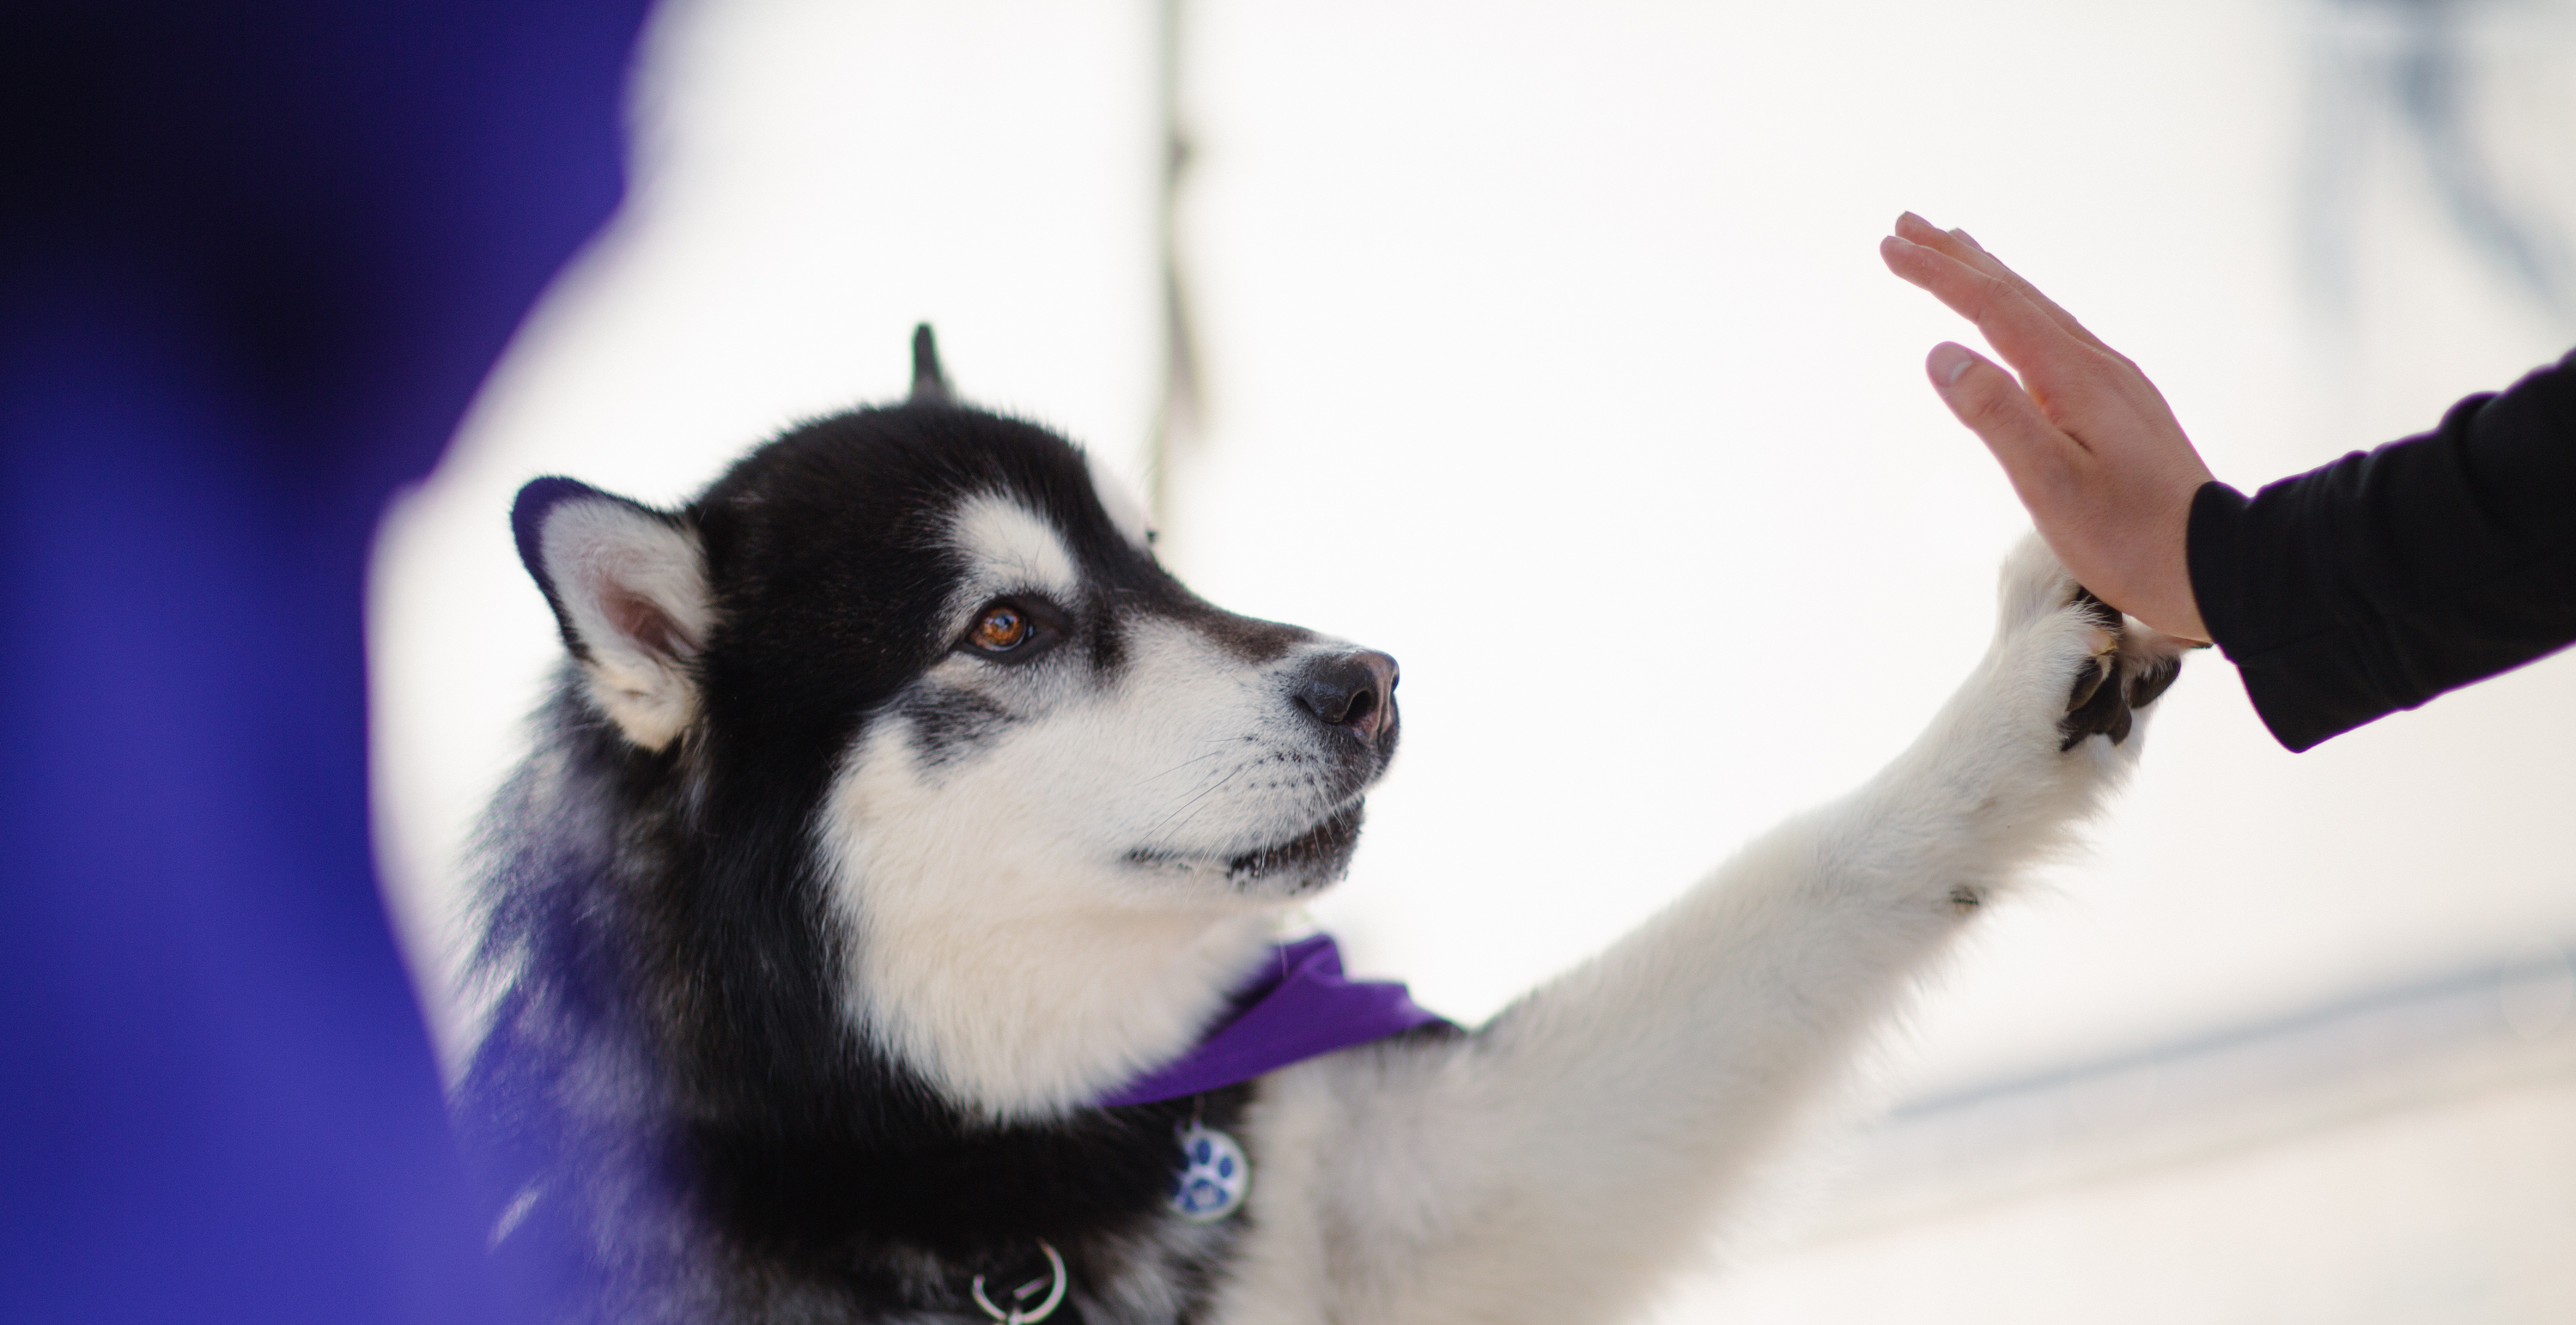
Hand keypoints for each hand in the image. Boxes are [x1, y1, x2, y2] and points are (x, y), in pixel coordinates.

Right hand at [1879, 212, 2215, 642]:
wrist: (2217, 566)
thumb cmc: (2130, 538)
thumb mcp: (2051, 485)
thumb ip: (1997, 415)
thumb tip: (1941, 353)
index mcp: (2075, 378)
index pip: (1994, 308)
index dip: (1939, 275)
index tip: (1889, 246)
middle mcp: (2098, 366)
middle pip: (2018, 295)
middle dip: (1959, 258)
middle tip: (1907, 225)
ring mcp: (2115, 383)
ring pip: (2040, 311)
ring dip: (1992, 278)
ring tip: (1958, 251)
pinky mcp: (2122, 406)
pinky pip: (2057, 336)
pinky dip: (2021, 313)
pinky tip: (2019, 324)